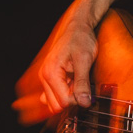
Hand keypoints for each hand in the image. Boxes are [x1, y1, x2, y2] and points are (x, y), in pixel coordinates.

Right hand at [14, 3, 101, 124]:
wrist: (77, 27)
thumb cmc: (81, 39)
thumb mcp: (85, 60)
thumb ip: (82, 83)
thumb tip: (84, 103)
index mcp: (50, 73)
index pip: (62, 102)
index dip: (78, 100)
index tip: (88, 92)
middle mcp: (44, 77)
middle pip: (56, 106)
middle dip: (72, 101)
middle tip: (83, 87)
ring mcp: (46, 78)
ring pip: (55, 102)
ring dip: (69, 97)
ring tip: (78, 83)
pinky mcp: (50, 78)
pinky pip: (54, 96)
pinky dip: (65, 94)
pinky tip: (74, 84)